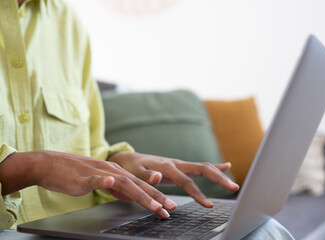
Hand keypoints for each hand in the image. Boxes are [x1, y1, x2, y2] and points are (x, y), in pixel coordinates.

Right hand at [0, 151, 175, 217]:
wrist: (51, 164)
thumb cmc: (76, 175)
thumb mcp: (102, 182)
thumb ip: (117, 188)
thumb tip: (132, 196)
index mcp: (117, 174)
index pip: (140, 186)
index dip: (155, 197)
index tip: (168, 208)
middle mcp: (112, 171)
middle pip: (137, 185)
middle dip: (156, 197)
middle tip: (170, 208)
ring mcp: (98, 173)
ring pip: (123, 183)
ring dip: (140, 194)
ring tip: (154, 205)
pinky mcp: (83, 177)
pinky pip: (94, 179)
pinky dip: (103, 181)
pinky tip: (110, 181)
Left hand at [108, 152, 239, 207]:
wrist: (129, 160)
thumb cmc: (131, 168)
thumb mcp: (135, 173)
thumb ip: (147, 176)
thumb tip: (158, 177)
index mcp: (167, 166)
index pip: (186, 181)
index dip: (198, 193)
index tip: (208, 205)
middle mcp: (176, 163)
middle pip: (202, 169)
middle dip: (218, 178)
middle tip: (233, 188)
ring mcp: (180, 164)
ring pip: (203, 167)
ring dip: (219, 174)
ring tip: (232, 182)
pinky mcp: (180, 167)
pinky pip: (199, 167)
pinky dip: (213, 167)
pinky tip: (225, 166)